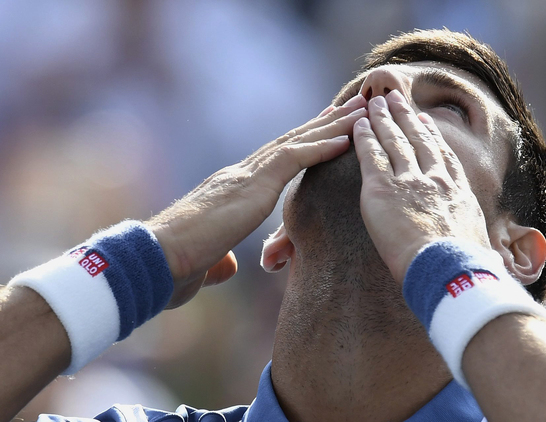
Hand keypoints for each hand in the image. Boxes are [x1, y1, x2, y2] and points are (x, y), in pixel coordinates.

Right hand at [148, 95, 367, 307]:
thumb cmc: (174, 265)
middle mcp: (241, 175)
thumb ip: (222, 258)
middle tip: (352, 105)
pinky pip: (293, 160)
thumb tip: (228, 266)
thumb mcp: (207, 261)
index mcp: (233, 189)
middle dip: (324, 122)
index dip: (303, 141)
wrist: (155, 259)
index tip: (327, 126)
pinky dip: (321, 148)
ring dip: (332, 125)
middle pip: (291, 141)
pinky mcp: (252, 187)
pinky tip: (346, 138)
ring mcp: (246, 177)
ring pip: (297, 142)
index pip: (276, 159)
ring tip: (360, 108)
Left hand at [353, 91, 488, 283]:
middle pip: (417, 139)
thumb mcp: (478, 244)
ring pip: (393, 141)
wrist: (450, 270)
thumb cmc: (465, 269)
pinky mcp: (382, 189)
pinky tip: (359, 124)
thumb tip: (482, 254)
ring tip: (376, 102)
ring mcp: (408, 181)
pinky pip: (370, 155)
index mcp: (457, 191)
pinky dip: (364, 137)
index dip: (431, 134)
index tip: (424, 120)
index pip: (442, 155)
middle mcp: (434, 179)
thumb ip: (471, 236)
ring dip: (383, 118)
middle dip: (405, 116)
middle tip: (395, 98)